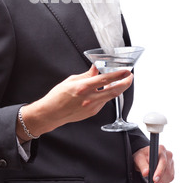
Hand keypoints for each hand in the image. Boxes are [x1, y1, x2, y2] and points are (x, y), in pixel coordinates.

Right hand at [18, 65, 132, 139]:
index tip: (126, 71)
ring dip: (116, 89)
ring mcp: (92, 107)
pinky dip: (106, 95)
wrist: (52, 113)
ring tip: (118, 82)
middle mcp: (89, 98)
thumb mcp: (71, 80)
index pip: (105, 80)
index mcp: (83, 87)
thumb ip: (86, 75)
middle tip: (130, 77)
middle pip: (114, 91)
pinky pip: (103, 102)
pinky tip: (103, 91)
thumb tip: (96, 68)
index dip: (118, 75)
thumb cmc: (58, 96)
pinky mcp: (92, 113)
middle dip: (125, 84)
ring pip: (109, 97)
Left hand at [133, 145, 173, 182]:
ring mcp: (171, 162)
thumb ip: (142, 165)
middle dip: (160, 180)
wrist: (144, 158)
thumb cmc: (142, 156)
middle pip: (167, 169)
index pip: (163, 161)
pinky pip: (169, 178)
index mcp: (161, 149)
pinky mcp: (171, 169)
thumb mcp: (139, 159)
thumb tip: (146, 173)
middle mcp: (168, 155)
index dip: (159, 171)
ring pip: (169, 175)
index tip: (154, 179)